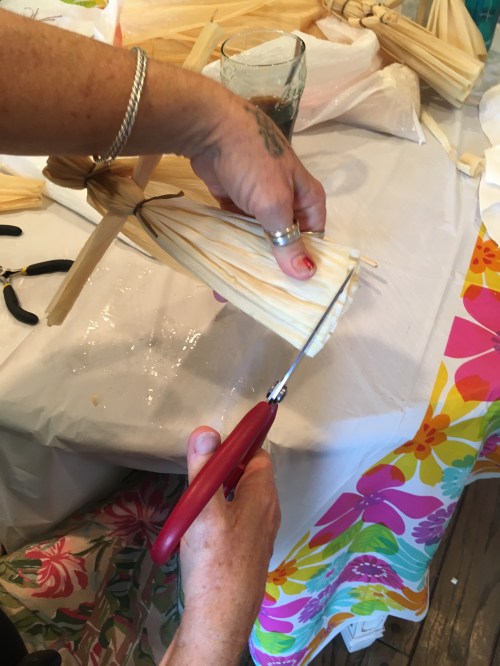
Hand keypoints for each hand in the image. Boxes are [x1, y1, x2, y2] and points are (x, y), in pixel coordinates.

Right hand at [160, 427, 279, 664]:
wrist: (219, 618)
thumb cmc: (214, 562)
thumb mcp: (204, 509)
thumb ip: (205, 469)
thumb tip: (207, 431)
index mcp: (263, 496)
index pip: (260, 456)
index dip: (240, 445)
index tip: (216, 444)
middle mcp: (268, 513)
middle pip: (251, 477)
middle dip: (227, 469)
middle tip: (201, 472)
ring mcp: (260, 535)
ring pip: (243, 500)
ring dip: (222, 493)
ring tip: (197, 499)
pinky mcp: (249, 553)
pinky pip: (238, 521)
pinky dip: (222, 515)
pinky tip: (201, 528)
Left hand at [190, 91, 325, 280]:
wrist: (210, 127)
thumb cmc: (253, 162)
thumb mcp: (274, 204)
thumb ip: (287, 241)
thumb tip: (306, 275)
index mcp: (307, 198)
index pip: (315, 238)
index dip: (308, 262)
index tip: (297, 291)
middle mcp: (288, 201)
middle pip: (286, 241)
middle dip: (276, 267)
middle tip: (265, 297)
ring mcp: (260, 201)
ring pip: (260, 238)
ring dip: (251, 261)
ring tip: (239, 290)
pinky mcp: (236, 201)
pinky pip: (238, 231)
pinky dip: (233, 247)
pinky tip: (224, 270)